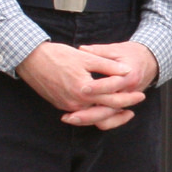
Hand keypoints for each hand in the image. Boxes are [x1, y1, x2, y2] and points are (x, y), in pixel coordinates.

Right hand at [14, 41, 153, 130]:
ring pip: (94, 116)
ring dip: (110, 114)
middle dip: (123, 106)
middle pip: (106, 109)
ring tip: (124, 110)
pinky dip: (95, 113)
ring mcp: (68, 106)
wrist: (30, 60)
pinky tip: (103, 108)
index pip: (112, 96)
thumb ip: (107, 66)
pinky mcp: (62, 106)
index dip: (128, 95)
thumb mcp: (86, 57)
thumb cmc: (57, 55)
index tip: (140, 92)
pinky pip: (82, 114)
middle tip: (138, 100)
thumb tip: (127, 71)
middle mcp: (76, 102)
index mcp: (84, 89)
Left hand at [67, 41, 157, 126]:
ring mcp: (126, 101)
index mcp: (129, 76)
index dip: (98, 87)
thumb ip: (99, 51)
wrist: (149, 62)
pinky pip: (110, 119)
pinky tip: (78, 119)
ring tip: (70, 118)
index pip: (113, 84)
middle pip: (110, 107)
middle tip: (71, 114)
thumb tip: (82, 49)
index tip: (83, 88)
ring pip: (109, 117)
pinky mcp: (121, 106)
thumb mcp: (116, 49)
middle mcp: (129, 92)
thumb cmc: (131, 53)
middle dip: (89, 113)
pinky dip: (95, 121)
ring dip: (90, 120)